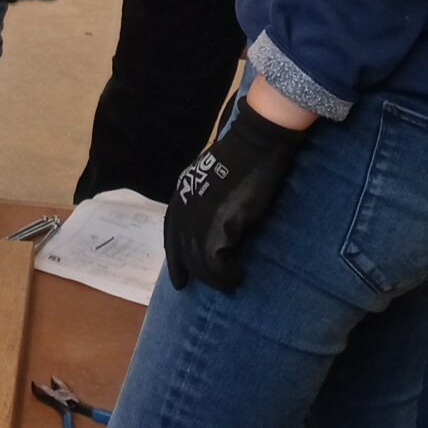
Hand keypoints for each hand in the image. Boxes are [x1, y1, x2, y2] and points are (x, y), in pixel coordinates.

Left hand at [164, 102, 307, 292]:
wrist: (256, 142)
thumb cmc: (245, 157)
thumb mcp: (216, 178)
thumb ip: (207, 201)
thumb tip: (215, 228)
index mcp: (182, 193)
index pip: (171, 233)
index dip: (175, 258)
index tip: (179, 279)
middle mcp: (184, 206)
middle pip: (182, 251)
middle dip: (195, 273)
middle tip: (215, 285)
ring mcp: (198, 216)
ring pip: (198, 261)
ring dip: (215, 278)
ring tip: (232, 282)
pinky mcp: (217, 224)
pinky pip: (215, 262)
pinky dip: (225, 274)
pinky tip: (237, 276)